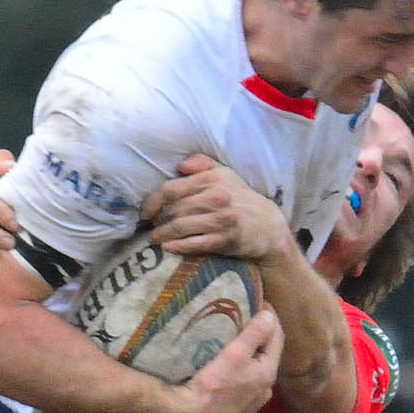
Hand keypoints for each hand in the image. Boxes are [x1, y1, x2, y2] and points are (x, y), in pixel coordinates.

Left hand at [142, 155, 289, 260]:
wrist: (268, 226)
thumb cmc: (240, 198)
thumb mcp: (225, 174)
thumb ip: (202, 163)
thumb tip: (181, 165)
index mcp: (212, 179)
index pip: (172, 189)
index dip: (153, 202)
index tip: (145, 212)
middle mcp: (217, 198)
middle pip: (174, 210)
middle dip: (157, 220)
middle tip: (150, 228)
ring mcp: (222, 220)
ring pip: (181, 227)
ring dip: (163, 235)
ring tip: (154, 239)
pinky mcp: (226, 240)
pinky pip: (195, 244)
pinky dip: (178, 246)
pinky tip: (167, 248)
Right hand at [160, 308, 283, 412]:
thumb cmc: (213, 385)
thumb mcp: (235, 354)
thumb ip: (255, 333)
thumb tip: (270, 315)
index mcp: (269, 373)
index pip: (277, 337)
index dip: (270, 317)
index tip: (260, 301)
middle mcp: (265, 389)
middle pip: (267, 354)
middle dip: (261, 336)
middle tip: (247, 317)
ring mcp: (252, 402)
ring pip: (256, 370)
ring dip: (251, 354)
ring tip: (237, 339)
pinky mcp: (237, 410)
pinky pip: (245, 383)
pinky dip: (242, 370)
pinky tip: (231, 367)